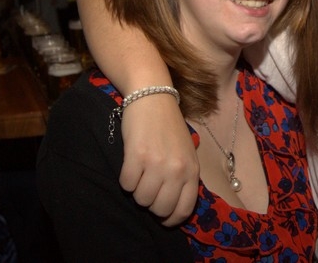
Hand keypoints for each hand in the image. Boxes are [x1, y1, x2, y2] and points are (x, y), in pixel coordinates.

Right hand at [119, 94, 199, 225]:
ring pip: (141, 199)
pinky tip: (130, 164)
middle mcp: (177, 170)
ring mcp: (157, 164)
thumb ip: (184, 177)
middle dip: (151, 203)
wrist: (153, 97)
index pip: (184, 210)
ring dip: (136, 190)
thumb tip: (173, 207)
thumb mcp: (186, 153)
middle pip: (160, 209)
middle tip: (147, 188)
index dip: (170, 219)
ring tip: (140, 172)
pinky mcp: (136, 156)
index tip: (161, 216)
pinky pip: (126, 184)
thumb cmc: (169, 127)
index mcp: (192, 170)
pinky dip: (125, 179)